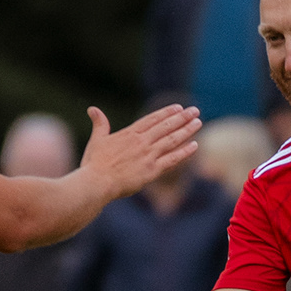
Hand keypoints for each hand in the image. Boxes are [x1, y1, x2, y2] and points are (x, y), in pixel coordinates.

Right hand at [78, 101, 202, 204]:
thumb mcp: (97, 140)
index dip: (166, 113)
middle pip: (166, 126)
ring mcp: (148, 155)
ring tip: (198, 122)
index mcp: (129, 134)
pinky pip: (172, 159)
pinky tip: (195, 145)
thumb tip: (93, 109)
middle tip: (195, 110)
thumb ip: (99, 124)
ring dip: (186, 130)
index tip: (178, 107)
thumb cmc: (94, 164)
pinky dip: (184, 152)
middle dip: (182, 117)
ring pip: (172, 140)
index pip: (152, 119)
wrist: (96, 183)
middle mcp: (141, 142)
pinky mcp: (152, 170)